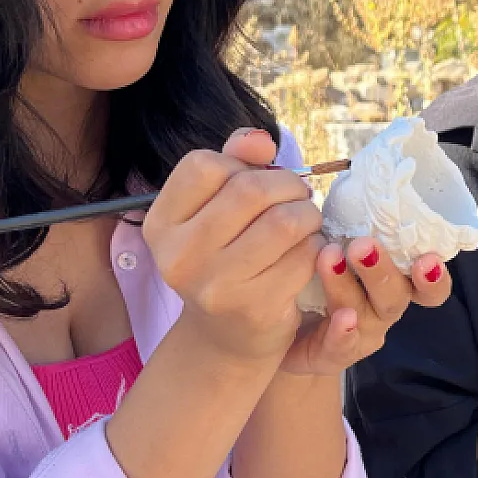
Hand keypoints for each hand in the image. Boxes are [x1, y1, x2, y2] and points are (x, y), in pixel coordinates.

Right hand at [144, 128, 324, 361]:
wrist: (228, 337)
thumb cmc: (225, 258)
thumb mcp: (216, 210)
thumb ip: (234, 163)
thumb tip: (261, 141)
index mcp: (161, 225)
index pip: (203, 165)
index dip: (241, 164)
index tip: (259, 178)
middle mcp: (179, 257)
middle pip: (249, 190)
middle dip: (288, 186)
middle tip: (299, 196)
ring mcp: (215, 286)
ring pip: (284, 222)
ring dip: (308, 215)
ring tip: (307, 222)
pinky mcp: (255, 308)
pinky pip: (304, 257)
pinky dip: (316, 248)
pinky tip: (308, 254)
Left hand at [280, 235, 452, 375]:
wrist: (280, 327)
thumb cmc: (318, 278)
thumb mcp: (339, 247)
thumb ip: (353, 225)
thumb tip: (364, 185)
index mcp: (393, 284)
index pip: (428, 286)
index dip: (435, 277)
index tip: (430, 258)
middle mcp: (383, 310)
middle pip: (396, 296)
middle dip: (383, 270)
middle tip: (363, 245)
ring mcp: (361, 335)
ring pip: (365, 315)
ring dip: (350, 286)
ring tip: (329, 257)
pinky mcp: (331, 355)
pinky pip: (341, 348)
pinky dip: (343, 333)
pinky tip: (340, 318)